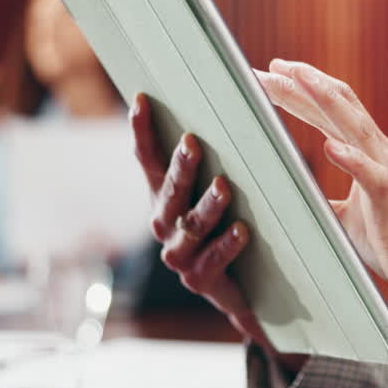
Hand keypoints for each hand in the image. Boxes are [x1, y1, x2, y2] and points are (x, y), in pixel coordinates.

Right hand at [130, 94, 304, 368]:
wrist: (244, 288)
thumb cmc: (229, 226)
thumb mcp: (216, 193)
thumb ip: (212, 161)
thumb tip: (229, 110)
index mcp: (162, 197)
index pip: (147, 159)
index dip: (142, 131)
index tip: (142, 99)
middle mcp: (163, 224)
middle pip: (170, 192)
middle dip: (181, 168)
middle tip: (193, 143)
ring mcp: (179, 254)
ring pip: (192, 225)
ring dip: (209, 205)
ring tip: (225, 186)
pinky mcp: (200, 279)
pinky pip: (214, 259)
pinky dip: (228, 243)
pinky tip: (243, 230)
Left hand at [256, 60, 387, 335]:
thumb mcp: (347, 219)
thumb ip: (323, 199)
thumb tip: (289, 195)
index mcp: (370, 156)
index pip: (333, 111)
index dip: (301, 90)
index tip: (268, 73)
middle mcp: (381, 156)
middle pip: (340, 107)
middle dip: (303, 85)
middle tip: (266, 68)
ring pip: (358, 129)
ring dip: (325, 101)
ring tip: (297, 79)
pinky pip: (374, 177)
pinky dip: (352, 159)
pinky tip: (329, 145)